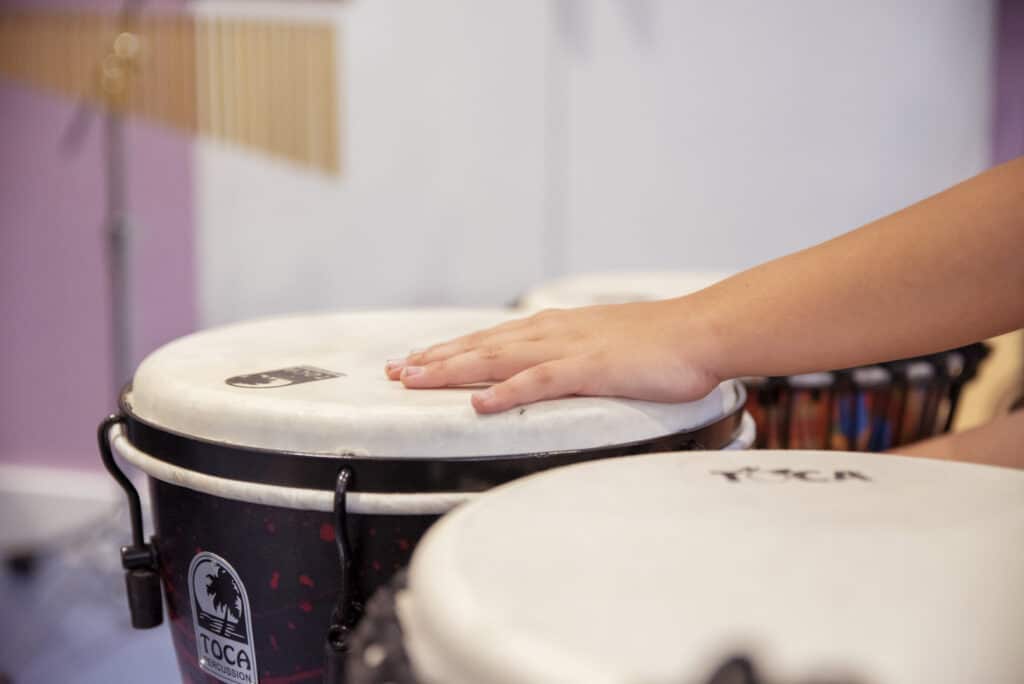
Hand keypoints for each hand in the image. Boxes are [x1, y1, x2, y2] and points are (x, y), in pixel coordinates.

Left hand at [384, 300, 722, 413]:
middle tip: (395, 372)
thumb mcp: (601, 345)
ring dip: (453, 369)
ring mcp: (568, 348)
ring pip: (497, 358)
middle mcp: (551, 332)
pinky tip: (480, 404)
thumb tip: (544, 371)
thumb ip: (569, 357)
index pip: (488, 339)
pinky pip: (539, 381)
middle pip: (480, 346)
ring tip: (416, 380)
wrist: (699, 331)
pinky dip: (506, 392)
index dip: (448, 351)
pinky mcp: (589, 368)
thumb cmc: (657, 343)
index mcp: (554, 328)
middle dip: (434, 359)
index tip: (415, 361)